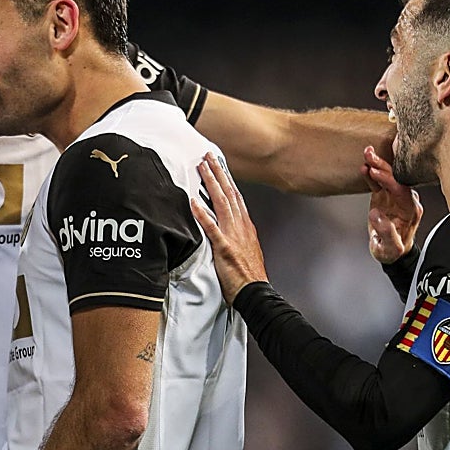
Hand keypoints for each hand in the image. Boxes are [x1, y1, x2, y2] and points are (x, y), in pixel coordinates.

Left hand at [190, 152, 267, 302]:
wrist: (256, 293)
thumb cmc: (249, 275)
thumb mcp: (246, 249)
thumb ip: (236, 234)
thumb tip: (227, 224)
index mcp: (245, 226)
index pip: (235, 196)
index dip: (226, 179)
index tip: (217, 164)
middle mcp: (241, 226)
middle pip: (229, 193)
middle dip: (218, 173)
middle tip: (207, 156)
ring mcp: (233, 236)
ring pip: (222, 203)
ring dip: (211, 184)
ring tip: (200, 168)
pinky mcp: (225, 248)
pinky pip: (212, 228)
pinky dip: (202, 214)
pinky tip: (193, 202)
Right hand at [362, 146, 421, 263]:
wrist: (391, 252)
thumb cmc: (392, 251)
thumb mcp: (390, 248)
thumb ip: (386, 232)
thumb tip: (377, 215)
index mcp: (411, 211)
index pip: (402, 190)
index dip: (389, 180)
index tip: (376, 173)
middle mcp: (405, 201)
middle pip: (396, 179)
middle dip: (383, 166)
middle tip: (370, 155)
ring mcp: (395, 197)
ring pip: (388, 177)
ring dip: (378, 164)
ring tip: (367, 152)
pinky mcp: (384, 196)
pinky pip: (378, 183)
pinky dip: (371, 174)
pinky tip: (364, 165)